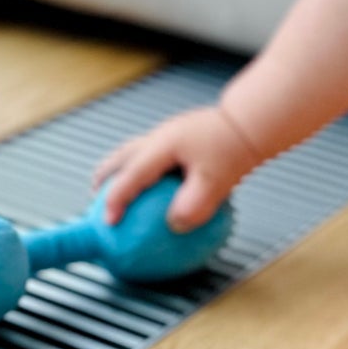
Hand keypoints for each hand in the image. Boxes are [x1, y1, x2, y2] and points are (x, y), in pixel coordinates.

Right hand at [89, 105, 261, 231]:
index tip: (107, 223)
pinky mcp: (180, 137)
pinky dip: (143, 170)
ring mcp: (169, 134)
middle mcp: (160, 137)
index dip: (115, 200)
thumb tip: (175, 226)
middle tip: (96, 201)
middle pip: (121, 158)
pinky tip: (154, 188)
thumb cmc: (234, 149)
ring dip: (120, 171)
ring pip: (133, 152)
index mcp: (162, 146)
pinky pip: (152, 155)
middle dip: (104, 178)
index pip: (130, 175)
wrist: (251, 122)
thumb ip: (195, 205)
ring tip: (115, 191)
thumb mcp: (217, 181)